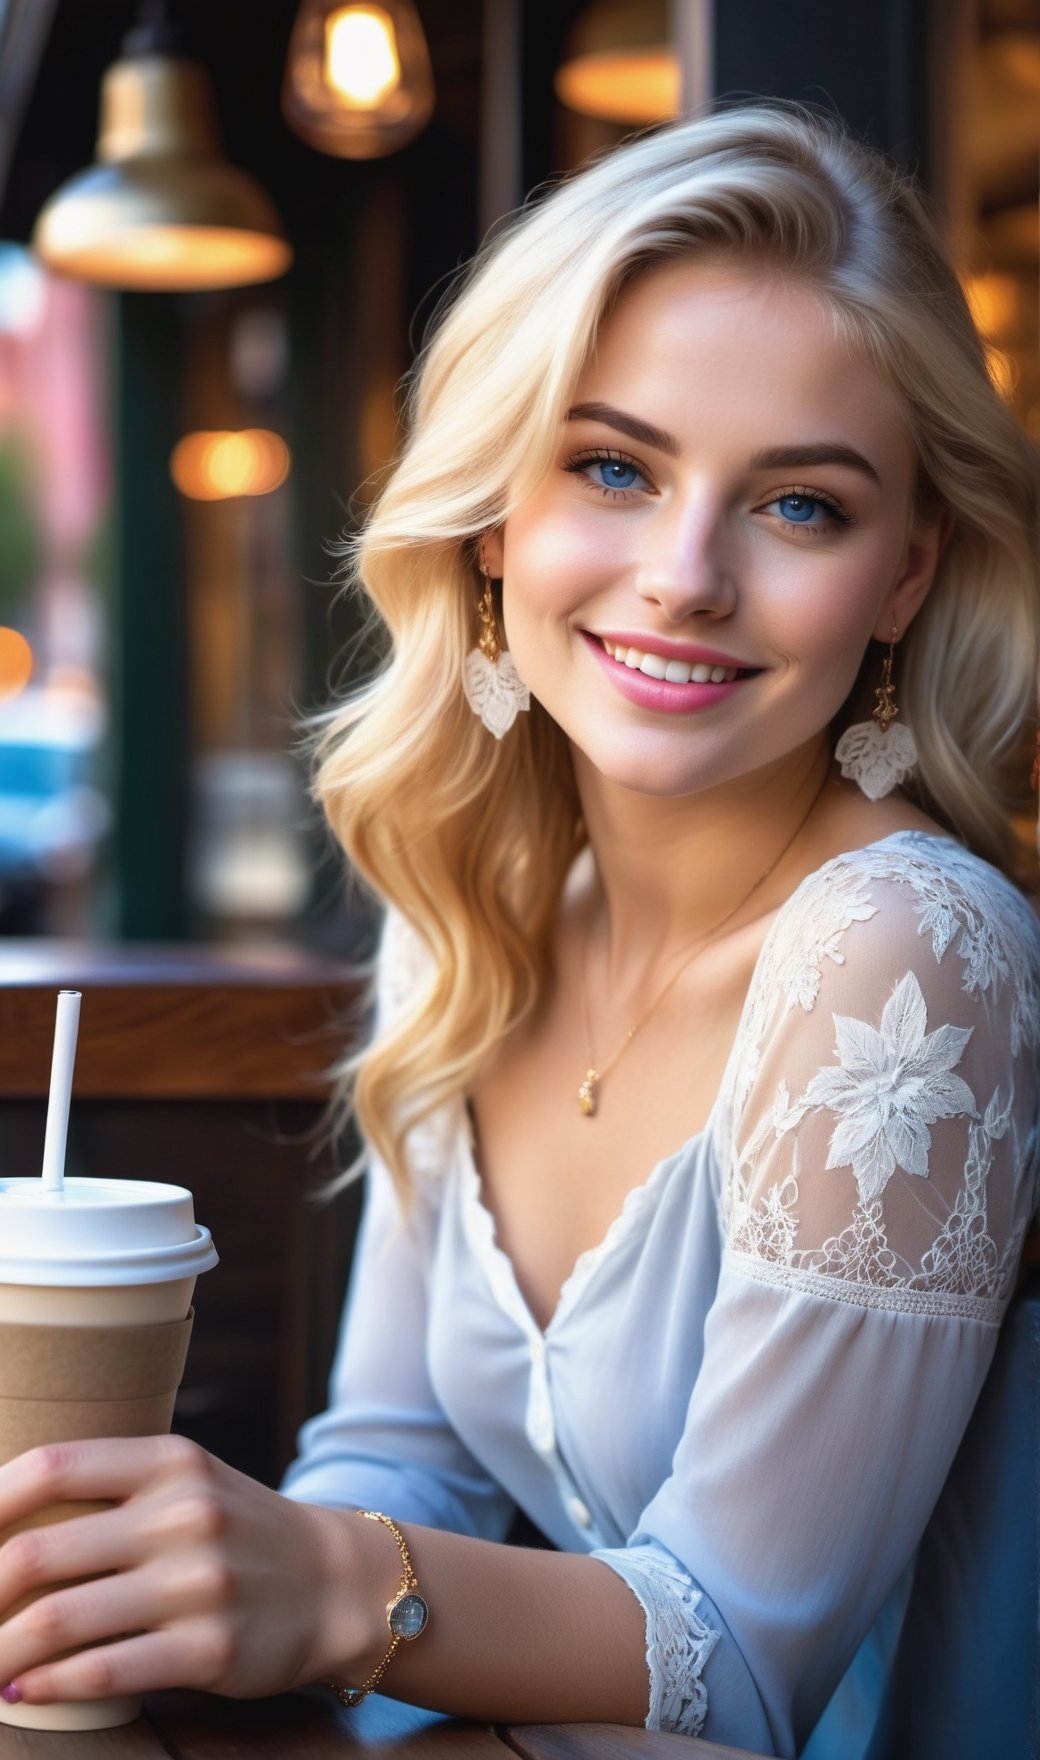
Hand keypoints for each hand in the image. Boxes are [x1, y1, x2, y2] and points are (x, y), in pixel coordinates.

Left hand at [0, 1435, 357, 1706]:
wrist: (334, 1581)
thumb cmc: (234, 1532)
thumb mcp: (184, 1484)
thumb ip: (110, 1491)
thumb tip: (3, 1524)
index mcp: (168, 1461)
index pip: (52, 1466)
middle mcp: (183, 1514)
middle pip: (38, 1553)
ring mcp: (198, 1583)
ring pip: (60, 1621)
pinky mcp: (211, 1648)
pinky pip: (105, 1672)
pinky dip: (46, 1685)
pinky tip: (20, 1688)